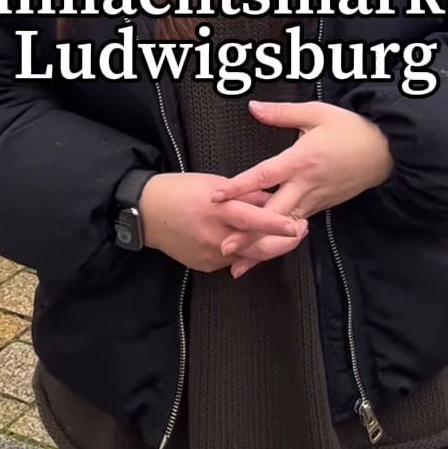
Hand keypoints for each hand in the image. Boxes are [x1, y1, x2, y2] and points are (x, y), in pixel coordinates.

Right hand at [139, 171, 304, 273]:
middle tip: (301, 230)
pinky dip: (245, 250)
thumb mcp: (214, 182)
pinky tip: (251, 239)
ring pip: (248, 255)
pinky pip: (232, 259)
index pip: (253, 219)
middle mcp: (215, 235)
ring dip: (268, 245)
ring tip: (284, 234)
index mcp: (217, 209)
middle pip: (257, 246)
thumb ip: (243, 194)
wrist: (147, 213)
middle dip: (283, 241)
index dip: (277, 224)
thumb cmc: (180, 190)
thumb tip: (269, 198)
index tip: (298, 225)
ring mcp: (210, 255)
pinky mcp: (205, 266)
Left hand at [211, 101, 393, 275]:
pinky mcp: (321, 208)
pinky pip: (296, 227)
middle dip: (249, 234)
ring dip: (262, 246)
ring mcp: (315, 200)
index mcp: (300, 160)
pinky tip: (264, 251)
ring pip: (284, 228)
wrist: (385, 152)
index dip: (238, 187)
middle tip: (225, 247)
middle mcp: (305, 185)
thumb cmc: (350, 129)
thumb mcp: (316, 113)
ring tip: (238, 264)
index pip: (263, 176)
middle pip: (272, 214)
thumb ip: (281, 113)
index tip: (216, 197)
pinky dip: (279, 240)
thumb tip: (253, 107)